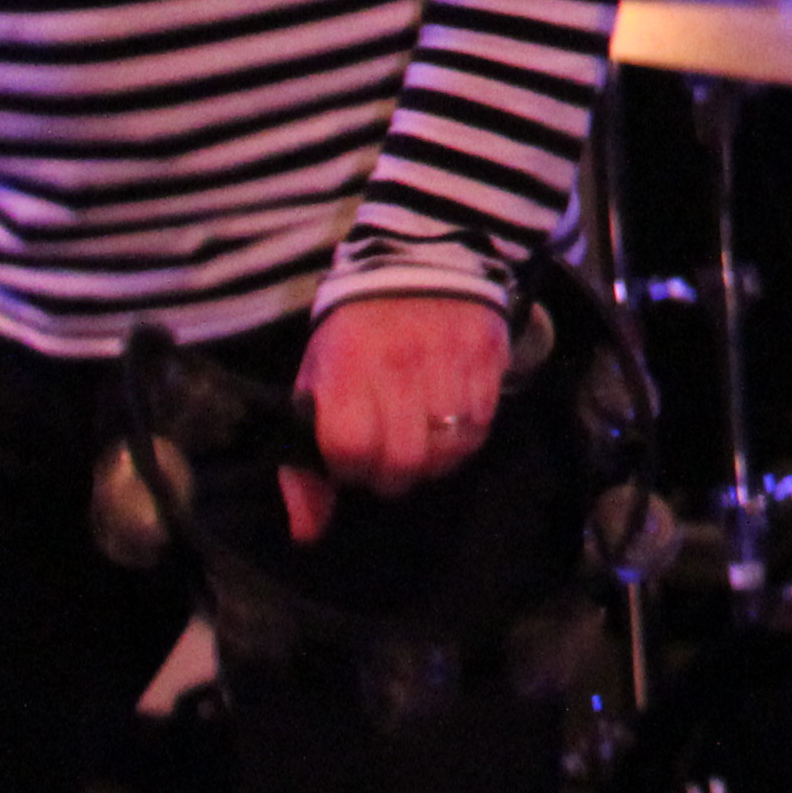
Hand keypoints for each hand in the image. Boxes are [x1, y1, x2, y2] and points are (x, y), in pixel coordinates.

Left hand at [286, 290, 512, 542]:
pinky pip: (482, 426)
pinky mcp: (487, 358)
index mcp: (346, 370)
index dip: (352, 468)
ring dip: (435, 460)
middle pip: (406, 461)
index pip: (352, 450)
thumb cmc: (355, 334)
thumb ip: (304, 463)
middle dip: (396, 476)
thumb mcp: (314, 385)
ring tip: (422, 441)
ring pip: (450, 450)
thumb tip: (309, 533)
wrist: (420, 260)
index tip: (352, 458)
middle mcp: (399, 366)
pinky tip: (451, 421)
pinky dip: (465, 436)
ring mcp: (448, 361)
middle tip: (390, 460)